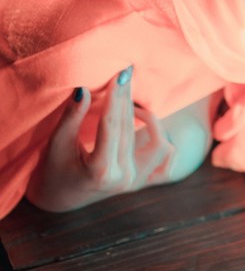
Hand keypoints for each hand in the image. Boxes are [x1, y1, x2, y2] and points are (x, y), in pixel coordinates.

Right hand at [26, 67, 177, 211]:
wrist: (61, 197)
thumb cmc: (54, 168)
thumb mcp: (57, 143)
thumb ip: (71, 117)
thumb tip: (83, 89)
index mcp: (100, 172)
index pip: (111, 127)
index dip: (114, 99)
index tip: (118, 76)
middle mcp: (123, 178)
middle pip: (129, 130)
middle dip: (126, 99)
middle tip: (125, 73)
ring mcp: (136, 181)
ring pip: (151, 140)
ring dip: (144, 116)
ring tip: (128, 99)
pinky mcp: (143, 180)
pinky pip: (165, 157)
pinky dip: (160, 137)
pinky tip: (142, 119)